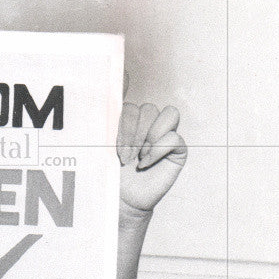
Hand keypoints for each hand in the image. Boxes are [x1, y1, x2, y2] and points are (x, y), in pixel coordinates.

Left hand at [117, 78, 186, 212]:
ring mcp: (163, 134)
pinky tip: (145, 163)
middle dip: (130, 131)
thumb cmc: (110, 171)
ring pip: (165, 114)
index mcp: (127, 116)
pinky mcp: (177, 150)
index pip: (129, 89)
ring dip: (146, 137)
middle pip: (145, 108)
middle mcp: (147, 122)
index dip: (124, 83)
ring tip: (134, 158)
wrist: (120, 198)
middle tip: (121, 154)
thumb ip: (109, 115)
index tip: (119, 83)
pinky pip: (173, 137)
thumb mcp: (102, 141)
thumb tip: (117, 80)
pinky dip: (157, 150)